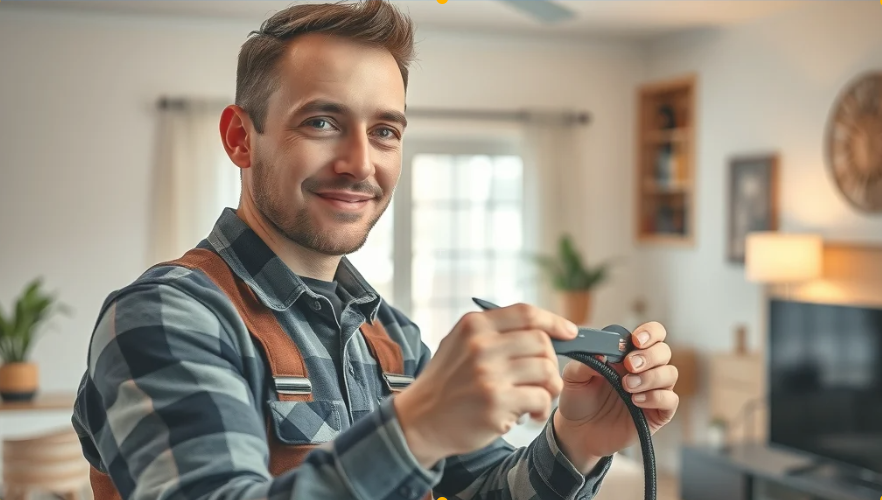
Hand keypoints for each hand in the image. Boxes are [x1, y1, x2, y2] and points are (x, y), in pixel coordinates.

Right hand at [393, 304, 577, 467]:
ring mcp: (488, 374)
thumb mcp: (460, 344)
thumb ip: (494, 333)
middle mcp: (480, 345)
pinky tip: (529, 415)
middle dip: (551, 362)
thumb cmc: (447, 384)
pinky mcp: (495, 403)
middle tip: (543, 379)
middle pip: (542, 343)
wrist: (418, 420)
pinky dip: (541, 409)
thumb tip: (544, 330)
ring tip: (536, 398)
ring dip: (550, 388)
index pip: (526, 313)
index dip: (554, 321)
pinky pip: (540, 399)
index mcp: (473, 326)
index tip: (569, 332)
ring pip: (547, 371)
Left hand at [553, 321, 678, 472]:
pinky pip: (670, 400)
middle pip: (664, 351)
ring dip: (651, 376)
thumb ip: (584, 362)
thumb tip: (601, 353)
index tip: (636, 340)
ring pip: (670, 374)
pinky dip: (656, 397)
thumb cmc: (578, 400)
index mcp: (627, 354)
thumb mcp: (573, 377)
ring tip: (627, 386)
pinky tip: (636, 400)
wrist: (578, 432)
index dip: (650, 333)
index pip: (652, 334)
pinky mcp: (656, 413)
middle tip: (629, 365)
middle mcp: (644, 369)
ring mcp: (652, 390)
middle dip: (649, 356)